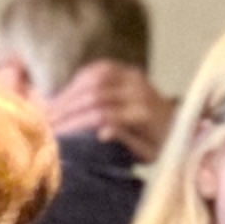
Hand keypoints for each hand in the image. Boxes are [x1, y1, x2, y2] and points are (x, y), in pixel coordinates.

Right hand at [46, 59, 172, 161]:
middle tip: (45, 122)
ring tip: (50, 110)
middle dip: (66, 108)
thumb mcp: (147, 154)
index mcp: (143, 114)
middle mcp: (138, 90)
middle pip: (94, 95)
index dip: (76, 123)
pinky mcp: (127, 70)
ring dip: (69, 94)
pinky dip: (78, 81)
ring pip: (93, 80)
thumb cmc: (160, 144)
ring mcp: (133, 77)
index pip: (102, 115)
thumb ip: (126, 142)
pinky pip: (97, 69)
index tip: (56, 135)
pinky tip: (64, 94)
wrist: (179, 122)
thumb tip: (101, 133)